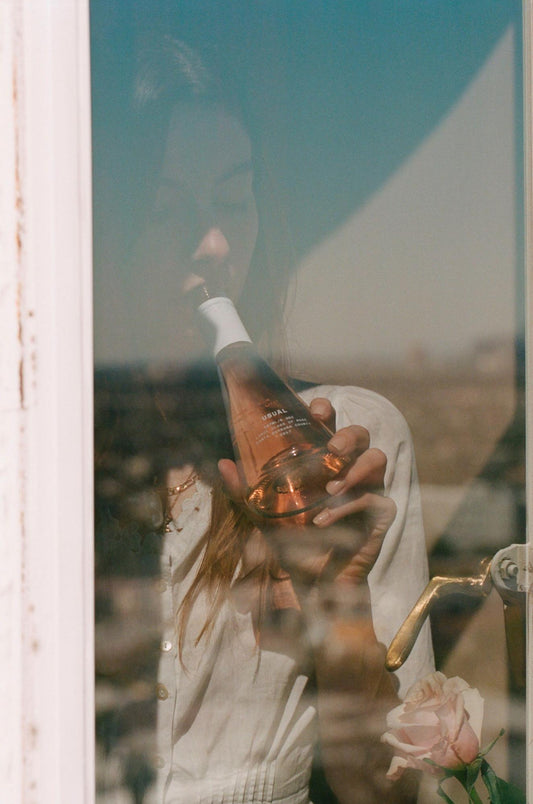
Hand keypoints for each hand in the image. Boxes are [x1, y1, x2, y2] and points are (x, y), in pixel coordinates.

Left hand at [218, 397, 395, 586]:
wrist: (312, 581)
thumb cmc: (293, 540)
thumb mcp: (263, 514)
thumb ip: (244, 490)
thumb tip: (222, 463)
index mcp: (325, 460)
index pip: (332, 423)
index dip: (328, 410)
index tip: (316, 411)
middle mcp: (350, 467)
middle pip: (362, 433)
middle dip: (349, 436)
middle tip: (332, 449)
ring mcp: (369, 488)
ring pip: (377, 459)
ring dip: (355, 470)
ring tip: (331, 486)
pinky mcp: (381, 513)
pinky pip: (374, 498)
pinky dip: (348, 507)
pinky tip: (324, 520)